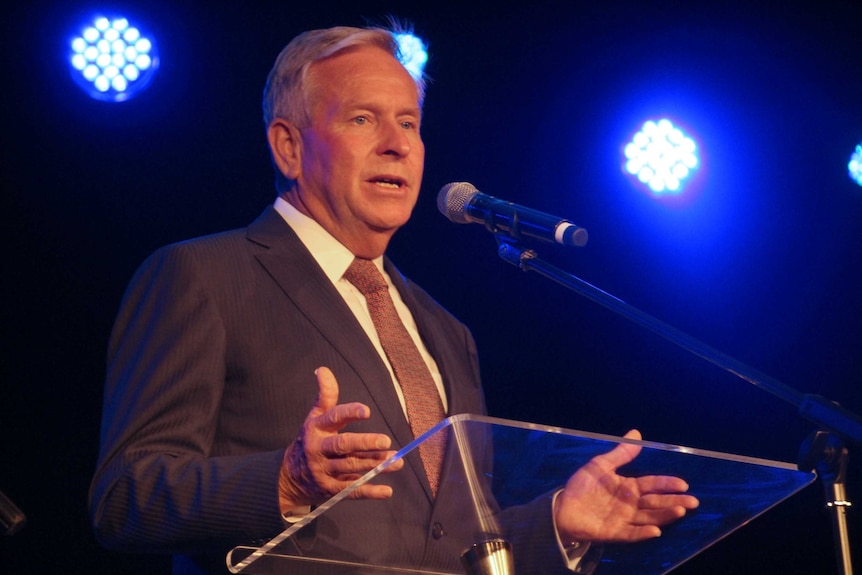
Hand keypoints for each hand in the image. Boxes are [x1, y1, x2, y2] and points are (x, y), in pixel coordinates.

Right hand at [278, 367, 402, 510]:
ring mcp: (324, 471)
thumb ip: (325, 395)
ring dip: (375, 465)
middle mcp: (319, 450)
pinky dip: (369, 492)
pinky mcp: (330, 490)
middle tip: (386, 441)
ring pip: (351, 467)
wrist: (288, 477)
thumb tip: (323, 369)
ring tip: (396, 462)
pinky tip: (387, 491)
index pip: (333, 418)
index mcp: (316, 428)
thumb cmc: (310, 440)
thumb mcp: (314, 417)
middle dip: (365, 443)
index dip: (349, 413)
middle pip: (343, 445)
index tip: (366, 411)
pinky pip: (351, 491)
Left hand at [554, 429, 698, 542]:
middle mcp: (630, 504)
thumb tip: (636, 432)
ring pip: (649, 517)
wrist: (562, 508)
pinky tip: (655, 530)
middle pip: (656, 502)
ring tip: (679, 511)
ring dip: (664, 515)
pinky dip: (643, 532)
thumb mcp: (600, 465)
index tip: (683, 484)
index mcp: (628, 487)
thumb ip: (620, 453)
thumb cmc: (582, 486)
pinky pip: (631, 533)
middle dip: (674, 501)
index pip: (652, 484)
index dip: (667, 483)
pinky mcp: (614, 532)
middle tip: (693, 501)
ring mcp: (624, 519)